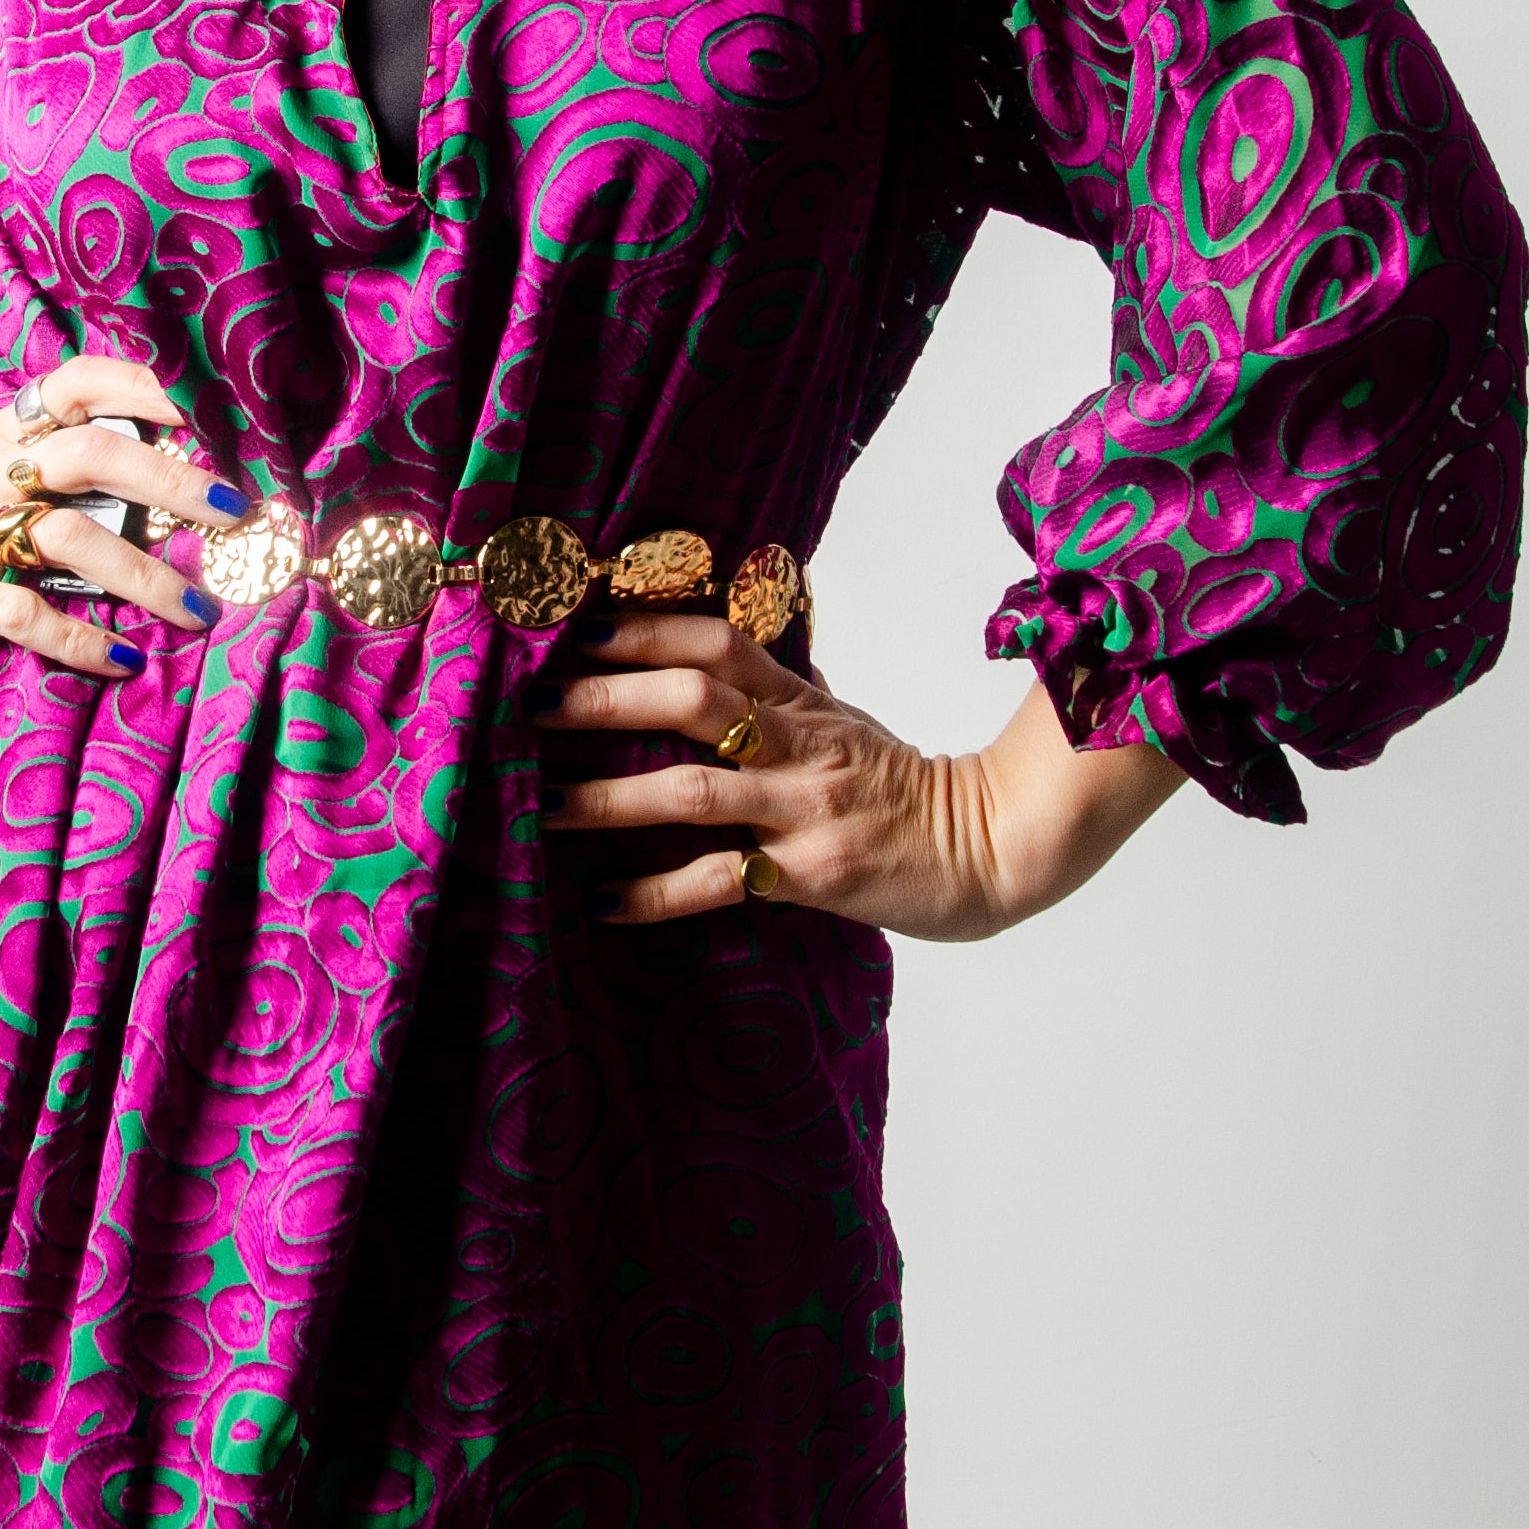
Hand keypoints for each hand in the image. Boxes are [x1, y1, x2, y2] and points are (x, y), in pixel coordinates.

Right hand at [0, 354, 252, 708]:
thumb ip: (68, 479)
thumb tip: (188, 484)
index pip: (72, 381)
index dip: (139, 385)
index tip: (205, 413)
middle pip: (87, 452)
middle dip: (169, 481)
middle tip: (232, 513)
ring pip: (64, 535)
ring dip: (142, 575)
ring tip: (198, 608)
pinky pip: (19, 611)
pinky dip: (79, 637)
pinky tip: (124, 659)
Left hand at [533, 617, 1181, 940]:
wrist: (993, 846)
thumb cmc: (904, 786)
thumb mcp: (844, 721)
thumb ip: (782, 690)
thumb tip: (721, 650)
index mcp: (803, 701)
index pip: (718, 642)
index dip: (646, 628)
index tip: (578, 629)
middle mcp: (799, 747)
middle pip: (695, 700)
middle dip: (607, 698)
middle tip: (536, 706)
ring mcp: (806, 810)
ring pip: (695, 791)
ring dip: (611, 796)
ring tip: (547, 804)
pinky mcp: (813, 876)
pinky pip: (722, 881)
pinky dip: (657, 892)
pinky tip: (604, 900)